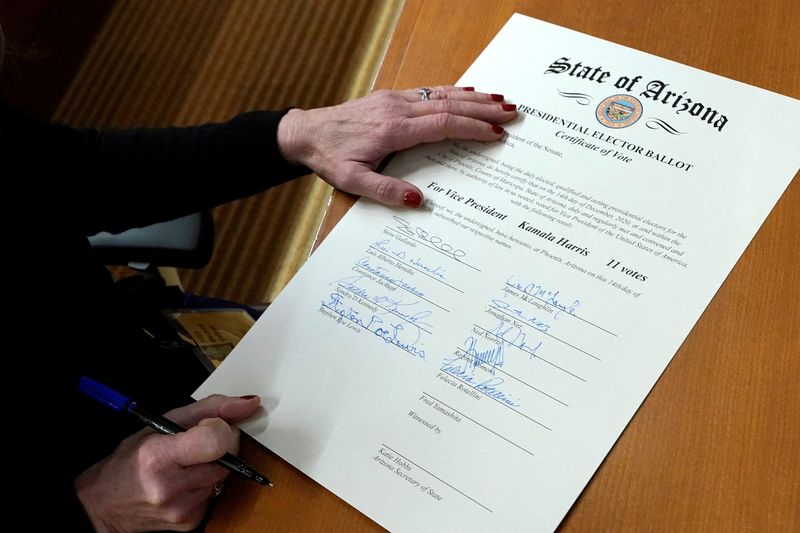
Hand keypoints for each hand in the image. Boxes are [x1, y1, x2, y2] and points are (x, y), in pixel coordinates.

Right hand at [75, 394, 260, 532]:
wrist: (105, 507)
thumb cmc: (132, 460)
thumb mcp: (163, 422)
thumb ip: (211, 408)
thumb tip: (250, 404)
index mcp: (159, 457)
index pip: (216, 440)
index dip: (221, 428)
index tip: (210, 425)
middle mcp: (171, 487)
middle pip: (228, 458)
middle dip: (221, 444)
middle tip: (198, 443)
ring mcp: (182, 510)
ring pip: (225, 476)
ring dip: (215, 464)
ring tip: (187, 464)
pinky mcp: (191, 522)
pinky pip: (216, 493)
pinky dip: (207, 483)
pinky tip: (186, 482)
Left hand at [277, 86, 516, 206]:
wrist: (305, 133)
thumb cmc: (329, 158)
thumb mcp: (351, 182)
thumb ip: (385, 191)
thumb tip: (419, 201)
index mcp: (393, 130)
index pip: (442, 125)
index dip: (471, 129)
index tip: (496, 135)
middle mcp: (397, 109)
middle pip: (448, 105)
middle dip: (483, 110)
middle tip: (513, 114)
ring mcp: (395, 100)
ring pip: (441, 94)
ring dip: (473, 97)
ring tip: (501, 101)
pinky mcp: (391, 98)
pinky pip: (429, 92)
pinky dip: (453, 92)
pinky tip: (469, 93)